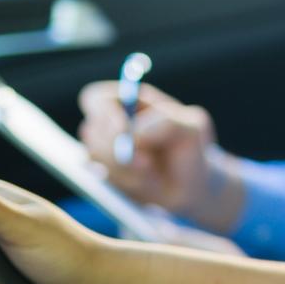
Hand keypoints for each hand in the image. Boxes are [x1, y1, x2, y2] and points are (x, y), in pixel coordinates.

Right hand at [77, 80, 229, 220]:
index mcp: (129, 102)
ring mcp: (103, 151)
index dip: (104, 113)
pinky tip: (148, 183)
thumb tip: (134, 133)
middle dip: (118, 150)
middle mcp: (110, 124)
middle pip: (91, 132)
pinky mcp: (104, 175)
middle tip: (146, 162)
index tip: (122, 130)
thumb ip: (167, 122)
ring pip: (96, 159)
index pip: (96, 99)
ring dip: (127, 170)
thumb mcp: (193, 128)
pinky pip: (104, 181)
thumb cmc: (191, 147)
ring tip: (153, 172)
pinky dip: (128, 185)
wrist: (191, 184)